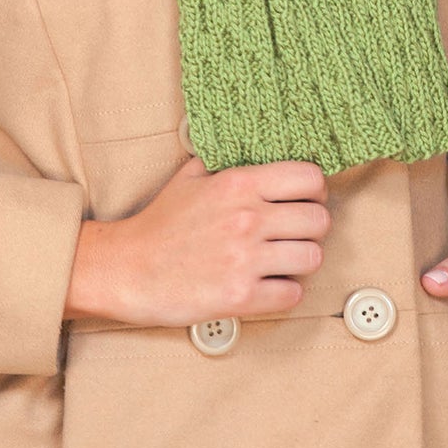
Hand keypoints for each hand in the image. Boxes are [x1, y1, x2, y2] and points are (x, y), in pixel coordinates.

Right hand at [66, 155, 330, 327]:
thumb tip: (249, 150)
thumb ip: (223, 163)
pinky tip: (268, 285)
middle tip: (295, 234)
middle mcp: (247, 218)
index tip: (304, 200)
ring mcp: (246, 259)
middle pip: (319, 220)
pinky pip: (292, 294)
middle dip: (311, 229)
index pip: (310, 178)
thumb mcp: (189, 178)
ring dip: (301, 261)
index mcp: (238, 184)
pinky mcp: (241, 296)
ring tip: (283, 261)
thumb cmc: (158, 225)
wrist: (127, 269)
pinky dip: (284, 292)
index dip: (314, 191)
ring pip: (313, 257)